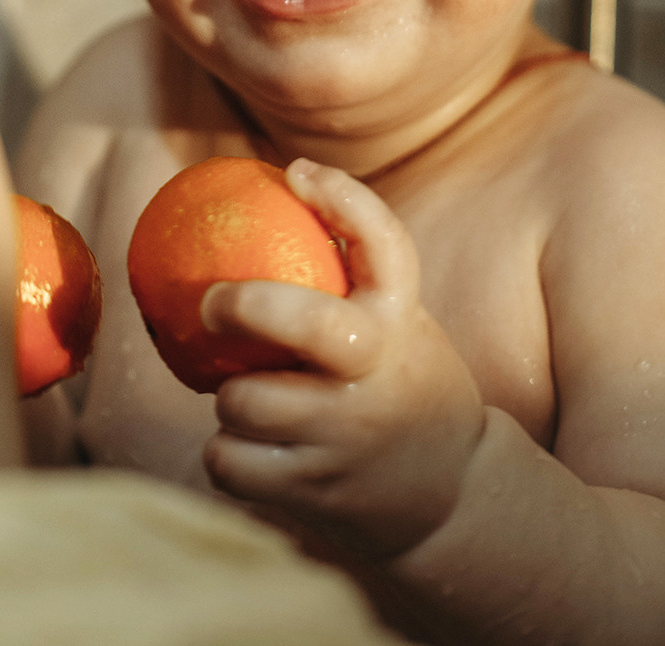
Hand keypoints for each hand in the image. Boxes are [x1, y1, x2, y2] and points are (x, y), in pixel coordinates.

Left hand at [200, 159, 485, 559]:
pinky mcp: (314, 491)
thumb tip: (271, 192)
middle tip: (210, 301)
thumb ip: (349, 280)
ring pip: (243, 401)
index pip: (384, 242)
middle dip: (243, 304)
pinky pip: (229, 462)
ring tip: (251, 399)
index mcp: (401, 320)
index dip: (343, 197)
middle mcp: (376, 372)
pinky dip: (226, 454)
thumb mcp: (397, 323)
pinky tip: (247, 448)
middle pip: (304, 323)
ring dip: (231, 398)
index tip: (296, 172)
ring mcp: (345, 435)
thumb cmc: (402, 382)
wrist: (453, 492)